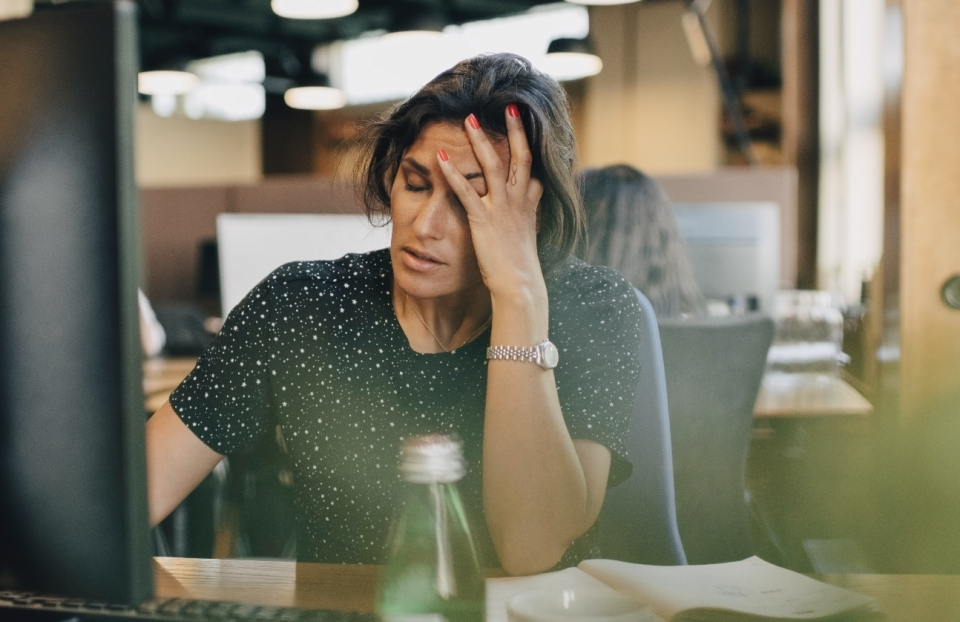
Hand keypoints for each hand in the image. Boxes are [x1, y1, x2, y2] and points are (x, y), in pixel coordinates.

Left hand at [437, 106, 545, 298]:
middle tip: (509, 106)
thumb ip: (524, 218)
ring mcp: (503, 208)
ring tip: (468, 119)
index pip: (534, 168)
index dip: (531, 144)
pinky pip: (466, 191)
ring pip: (493, 165)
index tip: (526, 123)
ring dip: (480, 141)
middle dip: (515, 130)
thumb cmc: (520, 266)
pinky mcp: (484, 219)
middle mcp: (519, 201)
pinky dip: (452, 173)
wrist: (520, 284)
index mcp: (529, 204)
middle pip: (521, 157)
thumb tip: (525, 211)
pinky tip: (440, 157)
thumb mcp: (527, 236)